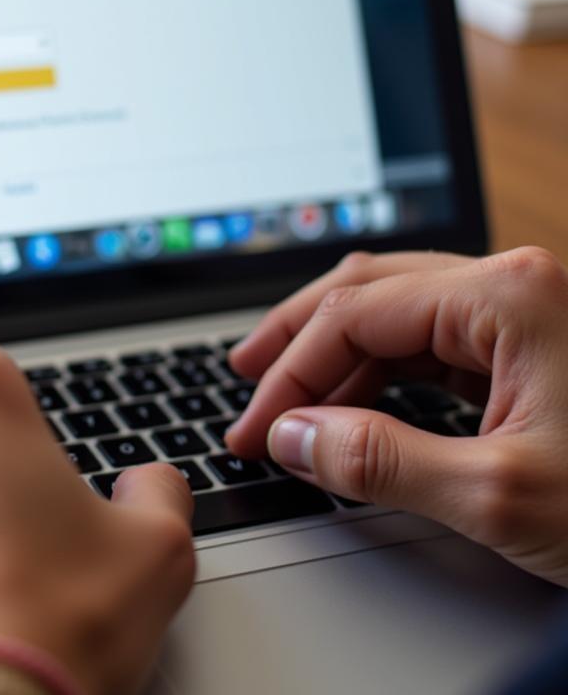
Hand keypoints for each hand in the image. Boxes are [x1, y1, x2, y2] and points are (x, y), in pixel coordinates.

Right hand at [226, 246, 567, 586]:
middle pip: (369, 289)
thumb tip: (294, 438)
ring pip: (399, 308)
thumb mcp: (503, 495)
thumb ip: (381, 460)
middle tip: (245, 380)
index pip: (356, 314)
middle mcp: (514, 282)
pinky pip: (434, 338)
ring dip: (337, 352)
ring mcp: (526, 307)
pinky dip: (382, 369)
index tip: (257, 428)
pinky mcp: (532, 341)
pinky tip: (355, 398)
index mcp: (507, 294)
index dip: (292, 373)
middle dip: (300, 338)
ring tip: (289, 392)